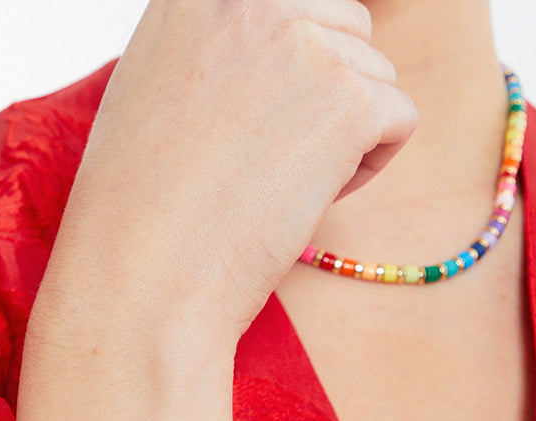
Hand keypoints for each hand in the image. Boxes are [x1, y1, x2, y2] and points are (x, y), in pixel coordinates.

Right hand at [48, 0, 416, 347]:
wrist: (141, 277)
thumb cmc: (137, 212)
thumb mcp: (150, 92)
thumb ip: (212, 52)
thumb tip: (273, 65)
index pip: (288, 5)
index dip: (287, 69)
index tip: (253, 126)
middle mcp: (252, 0)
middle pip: (342, 26)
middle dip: (325, 93)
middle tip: (266, 161)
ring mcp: (304, 46)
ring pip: (374, 74)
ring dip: (345, 132)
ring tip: (276, 186)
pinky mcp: (347, 102)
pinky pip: (398, 118)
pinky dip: (367, 167)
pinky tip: (305, 201)